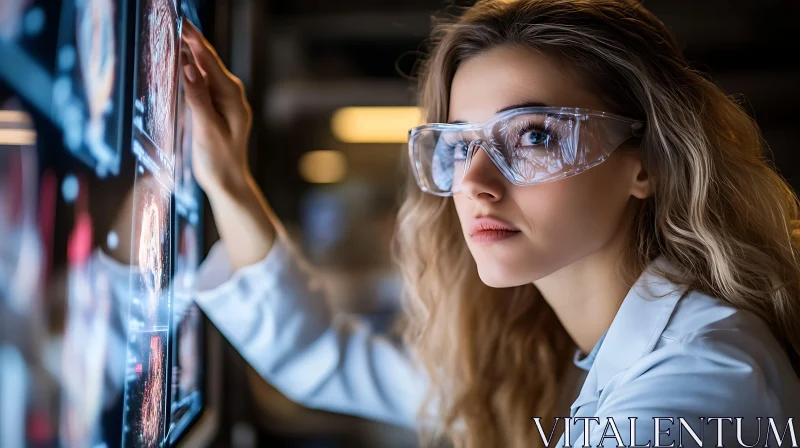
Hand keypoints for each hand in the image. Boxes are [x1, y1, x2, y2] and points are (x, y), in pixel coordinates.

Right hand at [180, 20, 252, 195]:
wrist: (227, 182)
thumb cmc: (219, 160)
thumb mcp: (206, 129)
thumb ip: (198, 98)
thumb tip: (188, 67)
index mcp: (231, 96)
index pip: (209, 61)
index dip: (194, 40)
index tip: (181, 22)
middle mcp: (230, 94)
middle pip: (206, 61)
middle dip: (190, 41)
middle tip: (172, 22)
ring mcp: (223, 100)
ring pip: (203, 71)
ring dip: (188, 54)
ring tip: (172, 35)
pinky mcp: (215, 108)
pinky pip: (201, 83)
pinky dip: (189, 71)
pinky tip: (178, 63)